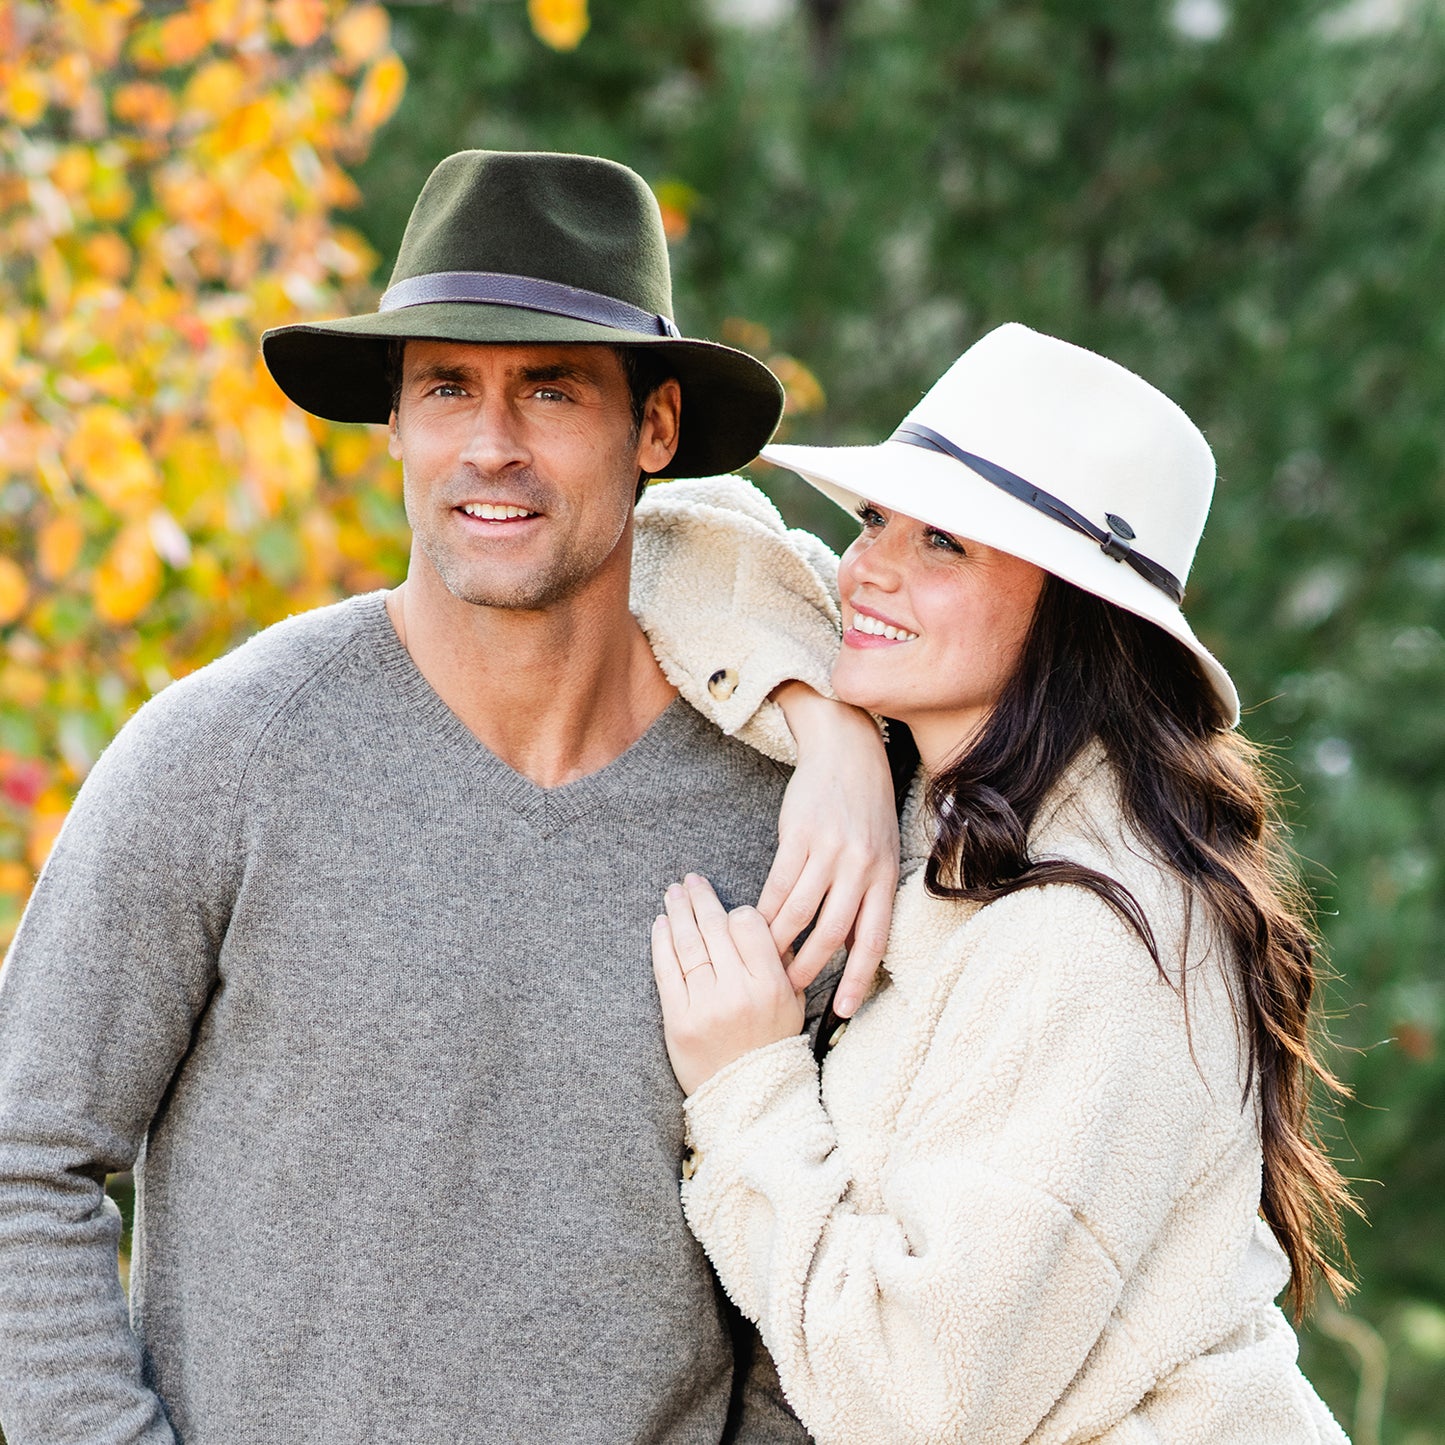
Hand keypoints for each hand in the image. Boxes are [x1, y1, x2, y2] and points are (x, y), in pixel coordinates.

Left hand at [652, 874, 805, 1096]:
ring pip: (688, 944)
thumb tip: (758, 922)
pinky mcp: (679, 1021)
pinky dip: (661, 943)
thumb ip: (781, 964)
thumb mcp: (792, 1004)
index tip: (729, 911)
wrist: (749, 1102)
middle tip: (690, 880)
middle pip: (714, 928)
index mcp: (772, 985)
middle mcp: (739, 992)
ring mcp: (706, 1006)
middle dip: (700, 898)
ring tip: (673, 893)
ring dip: (677, 912)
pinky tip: (660, 925)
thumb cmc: (772, 1047)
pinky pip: (667, 971)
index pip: (749, 925)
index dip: (737, 913)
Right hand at [761, 682, 898, 1016]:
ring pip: (801, 912)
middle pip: (834, 933)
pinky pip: (778, 884)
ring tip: (765, 965)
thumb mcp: (881, 852)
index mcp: (884, 876)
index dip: (859, 979)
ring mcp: (830, 850)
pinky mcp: (800, 835)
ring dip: (780, 945)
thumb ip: (869, 896)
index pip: (874, 939)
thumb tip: (856, 950)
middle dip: (810, 969)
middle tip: (789, 993)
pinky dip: (764, 911)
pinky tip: (753, 926)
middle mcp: (862, 866)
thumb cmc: (864, 809)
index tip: (844, 1011)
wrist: (847, 751)